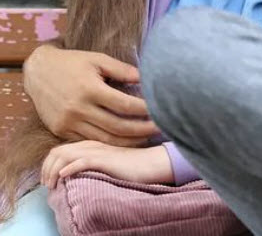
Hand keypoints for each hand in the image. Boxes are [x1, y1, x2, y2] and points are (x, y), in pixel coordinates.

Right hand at [23, 45, 157, 144]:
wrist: (38, 71)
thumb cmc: (73, 62)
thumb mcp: (98, 59)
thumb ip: (122, 70)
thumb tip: (147, 78)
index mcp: (90, 89)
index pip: (124, 105)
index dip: (145, 110)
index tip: (161, 110)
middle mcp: (78, 109)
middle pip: (117, 127)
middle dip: (142, 130)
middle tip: (162, 128)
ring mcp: (68, 123)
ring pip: (104, 139)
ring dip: (128, 142)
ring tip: (147, 139)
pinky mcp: (61, 131)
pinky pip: (89, 141)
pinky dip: (108, 143)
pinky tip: (124, 141)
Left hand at [41, 141, 172, 187]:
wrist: (151, 163)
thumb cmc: (130, 165)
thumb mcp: (106, 160)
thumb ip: (91, 161)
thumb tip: (71, 176)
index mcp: (90, 142)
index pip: (59, 149)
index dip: (48, 164)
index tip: (47, 180)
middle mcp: (91, 143)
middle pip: (57, 151)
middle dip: (46, 169)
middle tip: (47, 185)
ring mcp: (97, 150)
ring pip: (65, 155)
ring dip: (53, 171)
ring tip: (52, 184)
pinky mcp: (105, 158)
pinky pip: (80, 161)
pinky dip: (68, 169)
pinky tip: (64, 177)